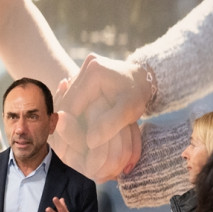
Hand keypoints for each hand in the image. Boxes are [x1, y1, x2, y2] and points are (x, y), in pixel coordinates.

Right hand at [51, 59, 143, 181]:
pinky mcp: (85, 74)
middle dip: (69, 123)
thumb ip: (110, 124)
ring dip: (71, 118)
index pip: (72, 105)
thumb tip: (90, 142)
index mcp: (94, 72)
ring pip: (69, 99)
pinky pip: (74, 96)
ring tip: (76, 137)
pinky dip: (75, 111)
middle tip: (72, 144)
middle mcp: (87, 66)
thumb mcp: (129, 111)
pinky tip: (79, 125)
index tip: (75, 145)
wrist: (144, 77)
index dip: (71, 127)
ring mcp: (85, 68)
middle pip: (67, 101)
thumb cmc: (138, 94)